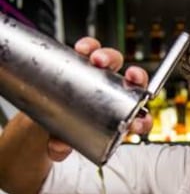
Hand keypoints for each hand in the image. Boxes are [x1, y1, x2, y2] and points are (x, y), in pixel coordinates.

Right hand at [47, 37, 151, 158]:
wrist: (41, 113)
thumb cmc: (62, 129)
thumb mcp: (60, 141)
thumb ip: (60, 147)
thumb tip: (59, 147)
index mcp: (117, 117)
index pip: (139, 119)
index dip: (143, 121)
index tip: (139, 123)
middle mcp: (113, 93)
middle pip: (134, 83)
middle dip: (137, 77)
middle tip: (130, 77)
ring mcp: (99, 75)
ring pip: (114, 62)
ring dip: (110, 57)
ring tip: (98, 60)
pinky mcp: (82, 62)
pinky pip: (90, 49)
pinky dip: (89, 46)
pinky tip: (82, 49)